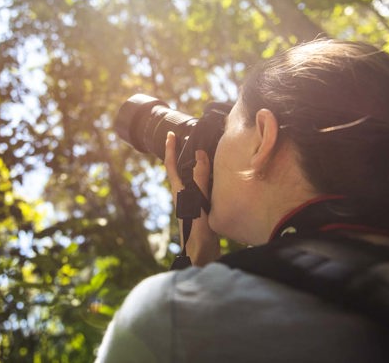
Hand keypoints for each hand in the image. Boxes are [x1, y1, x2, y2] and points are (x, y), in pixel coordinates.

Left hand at [165, 132, 220, 265]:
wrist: (201, 253)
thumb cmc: (197, 227)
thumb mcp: (198, 199)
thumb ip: (199, 177)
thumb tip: (199, 154)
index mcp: (179, 190)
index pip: (171, 165)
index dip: (170, 149)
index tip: (169, 134)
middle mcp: (183, 194)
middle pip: (181, 170)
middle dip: (184, 155)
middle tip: (191, 139)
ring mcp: (192, 202)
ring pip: (193, 179)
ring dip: (198, 166)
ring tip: (207, 153)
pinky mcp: (201, 209)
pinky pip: (203, 189)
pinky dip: (208, 179)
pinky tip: (218, 178)